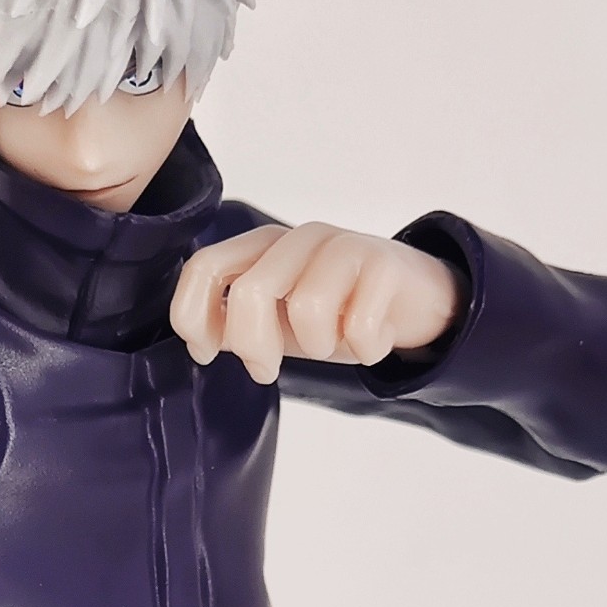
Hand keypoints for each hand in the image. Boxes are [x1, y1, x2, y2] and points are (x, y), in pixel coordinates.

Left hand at [170, 222, 465, 384]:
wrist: (414, 301)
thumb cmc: (338, 313)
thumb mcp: (278, 323)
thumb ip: (237, 325)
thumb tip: (205, 340)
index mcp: (263, 247)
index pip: (205, 267)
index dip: (193, 316)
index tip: (207, 354)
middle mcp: (298, 238)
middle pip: (251, 293)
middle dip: (255, 346)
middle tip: (267, 369)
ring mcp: (343, 245)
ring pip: (307, 309)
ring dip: (319, 346)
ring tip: (334, 341)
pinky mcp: (385, 263)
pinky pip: (360, 325)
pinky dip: (366, 349)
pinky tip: (374, 339)